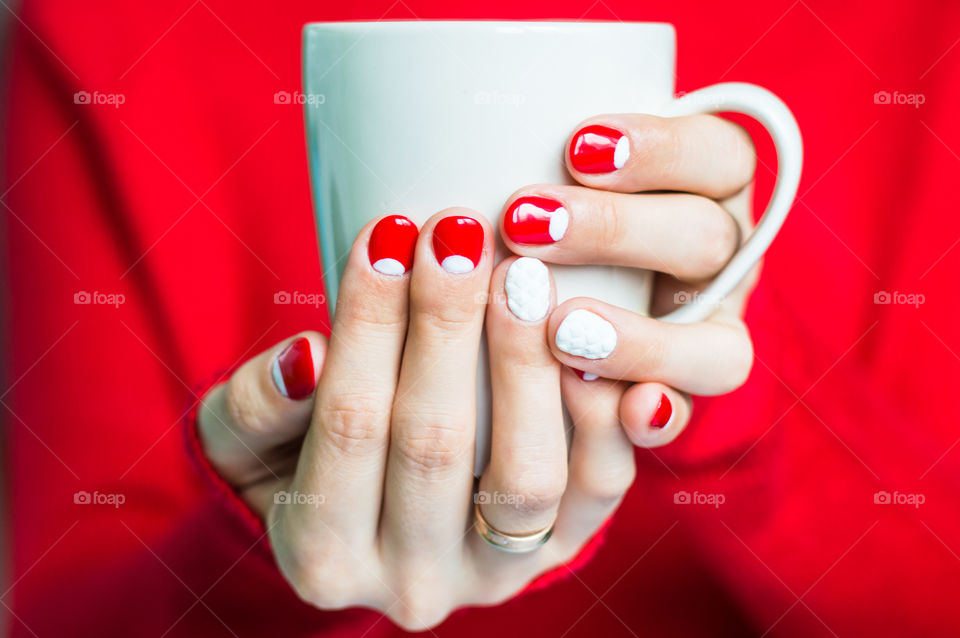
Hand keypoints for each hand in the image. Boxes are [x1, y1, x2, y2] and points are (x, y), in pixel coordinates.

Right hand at [197, 211, 635, 629]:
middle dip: (446, 327)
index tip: (387, 233)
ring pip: (527, 476)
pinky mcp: (563, 549)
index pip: (349, 427)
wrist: (372, 523)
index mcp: (323, 558)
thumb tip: (309, 356)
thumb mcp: (240, 440)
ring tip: (522, 274)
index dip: (369, 326)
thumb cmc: (294, 461)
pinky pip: (599, 488)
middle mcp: (413, 585)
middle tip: (458, 233)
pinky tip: (591, 335)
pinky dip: (607, 415)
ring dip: (525, 363)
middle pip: (436, 447)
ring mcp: (496, 574)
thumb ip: (257, 407)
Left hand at [500, 114, 757, 445]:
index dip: (660, 149)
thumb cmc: (540, 218)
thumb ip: (531, 160)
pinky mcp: (679, 401)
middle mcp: (719, 263)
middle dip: (617, 231)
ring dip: (643, 339)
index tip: (575, 146)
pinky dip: (659, 413)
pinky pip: (688, 415)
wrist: (546, 315)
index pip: (716, 154)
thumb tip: (456, 175)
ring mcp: (709, 336)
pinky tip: (628, 410)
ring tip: (563, 330)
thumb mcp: (541, 178)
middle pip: (705, 240)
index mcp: (704, 191)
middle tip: (525, 222)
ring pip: (718, 345)